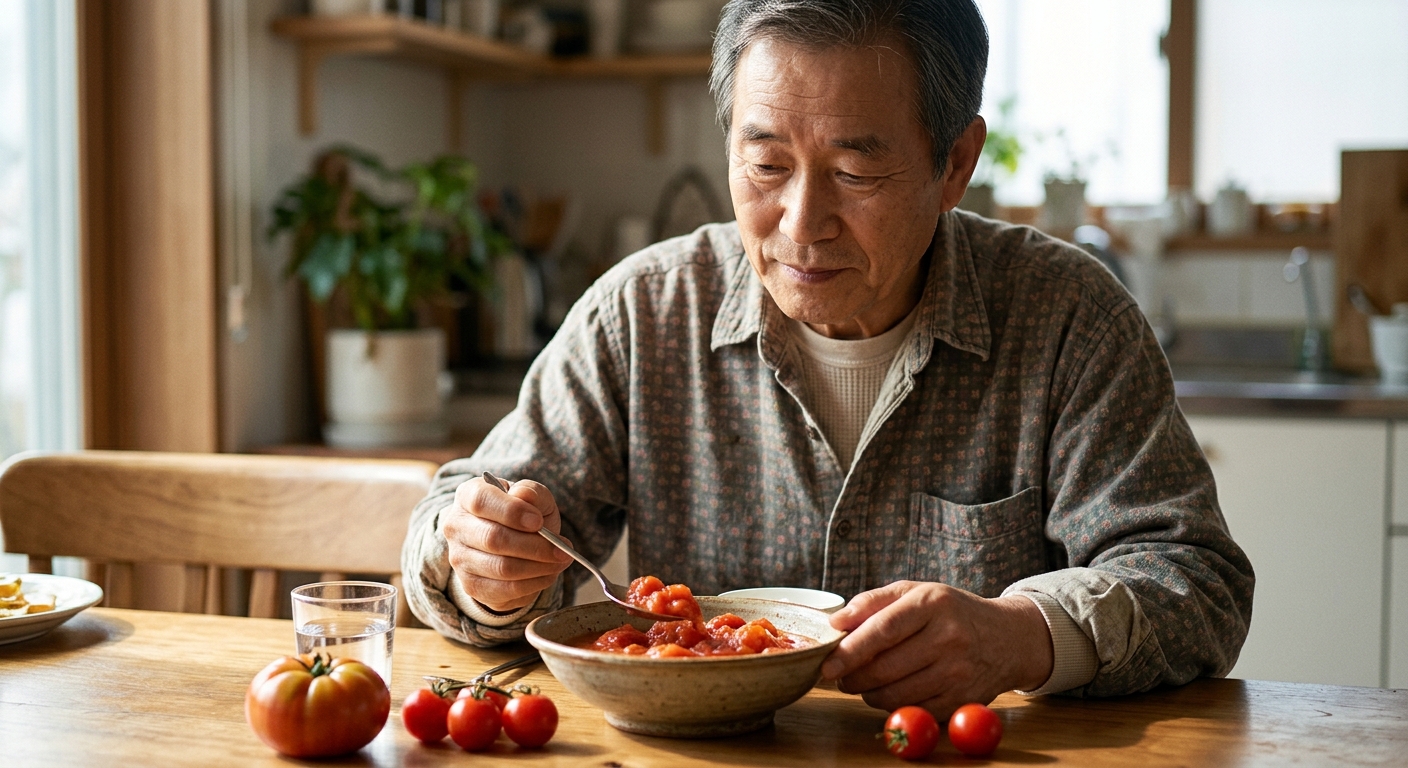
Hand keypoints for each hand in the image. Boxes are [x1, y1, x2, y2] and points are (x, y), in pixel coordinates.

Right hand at [442, 476, 572, 611]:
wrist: (512, 543)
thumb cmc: (523, 514)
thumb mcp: (533, 497)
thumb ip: (532, 492)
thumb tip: (524, 495)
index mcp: (468, 496)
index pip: (481, 501)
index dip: (511, 512)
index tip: (538, 521)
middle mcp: (456, 527)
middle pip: (493, 538)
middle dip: (534, 545)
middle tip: (563, 548)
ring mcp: (460, 559)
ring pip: (502, 567)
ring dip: (539, 566)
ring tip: (561, 559)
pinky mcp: (471, 585)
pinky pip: (506, 589)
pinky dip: (534, 583)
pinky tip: (549, 573)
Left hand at [820, 581, 1053, 718]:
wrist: (1008, 638)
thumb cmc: (952, 612)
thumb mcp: (916, 592)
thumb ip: (872, 602)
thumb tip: (836, 623)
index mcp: (933, 604)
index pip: (883, 630)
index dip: (850, 650)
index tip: (828, 664)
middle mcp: (949, 638)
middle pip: (885, 668)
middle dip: (853, 677)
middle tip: (840, 675)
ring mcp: (958, 672)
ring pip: (896, 694)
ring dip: (869, 694)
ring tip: (864, 682)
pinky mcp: (963, 699)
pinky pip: (914, 710)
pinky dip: (894, 705)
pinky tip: (893, 690)